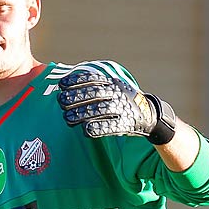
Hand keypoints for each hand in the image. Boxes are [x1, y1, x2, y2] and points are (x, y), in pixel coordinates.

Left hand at [57, 64, 176, 143]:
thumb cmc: (121, 99)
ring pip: (101, 110)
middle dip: (76, 97)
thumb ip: (93, 84)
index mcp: (113, 81)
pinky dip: (97, 128)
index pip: (94, 78)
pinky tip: (85, 130)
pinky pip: (111, 126)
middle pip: (95, 94)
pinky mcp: (127, 123)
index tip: (61, 85)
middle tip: (61, 102)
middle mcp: (119, 93)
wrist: (147, 113)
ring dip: (82, 114)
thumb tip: (64, 83)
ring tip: (67, 118)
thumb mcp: (111, 86)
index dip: (77, 81)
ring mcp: (123, 108)